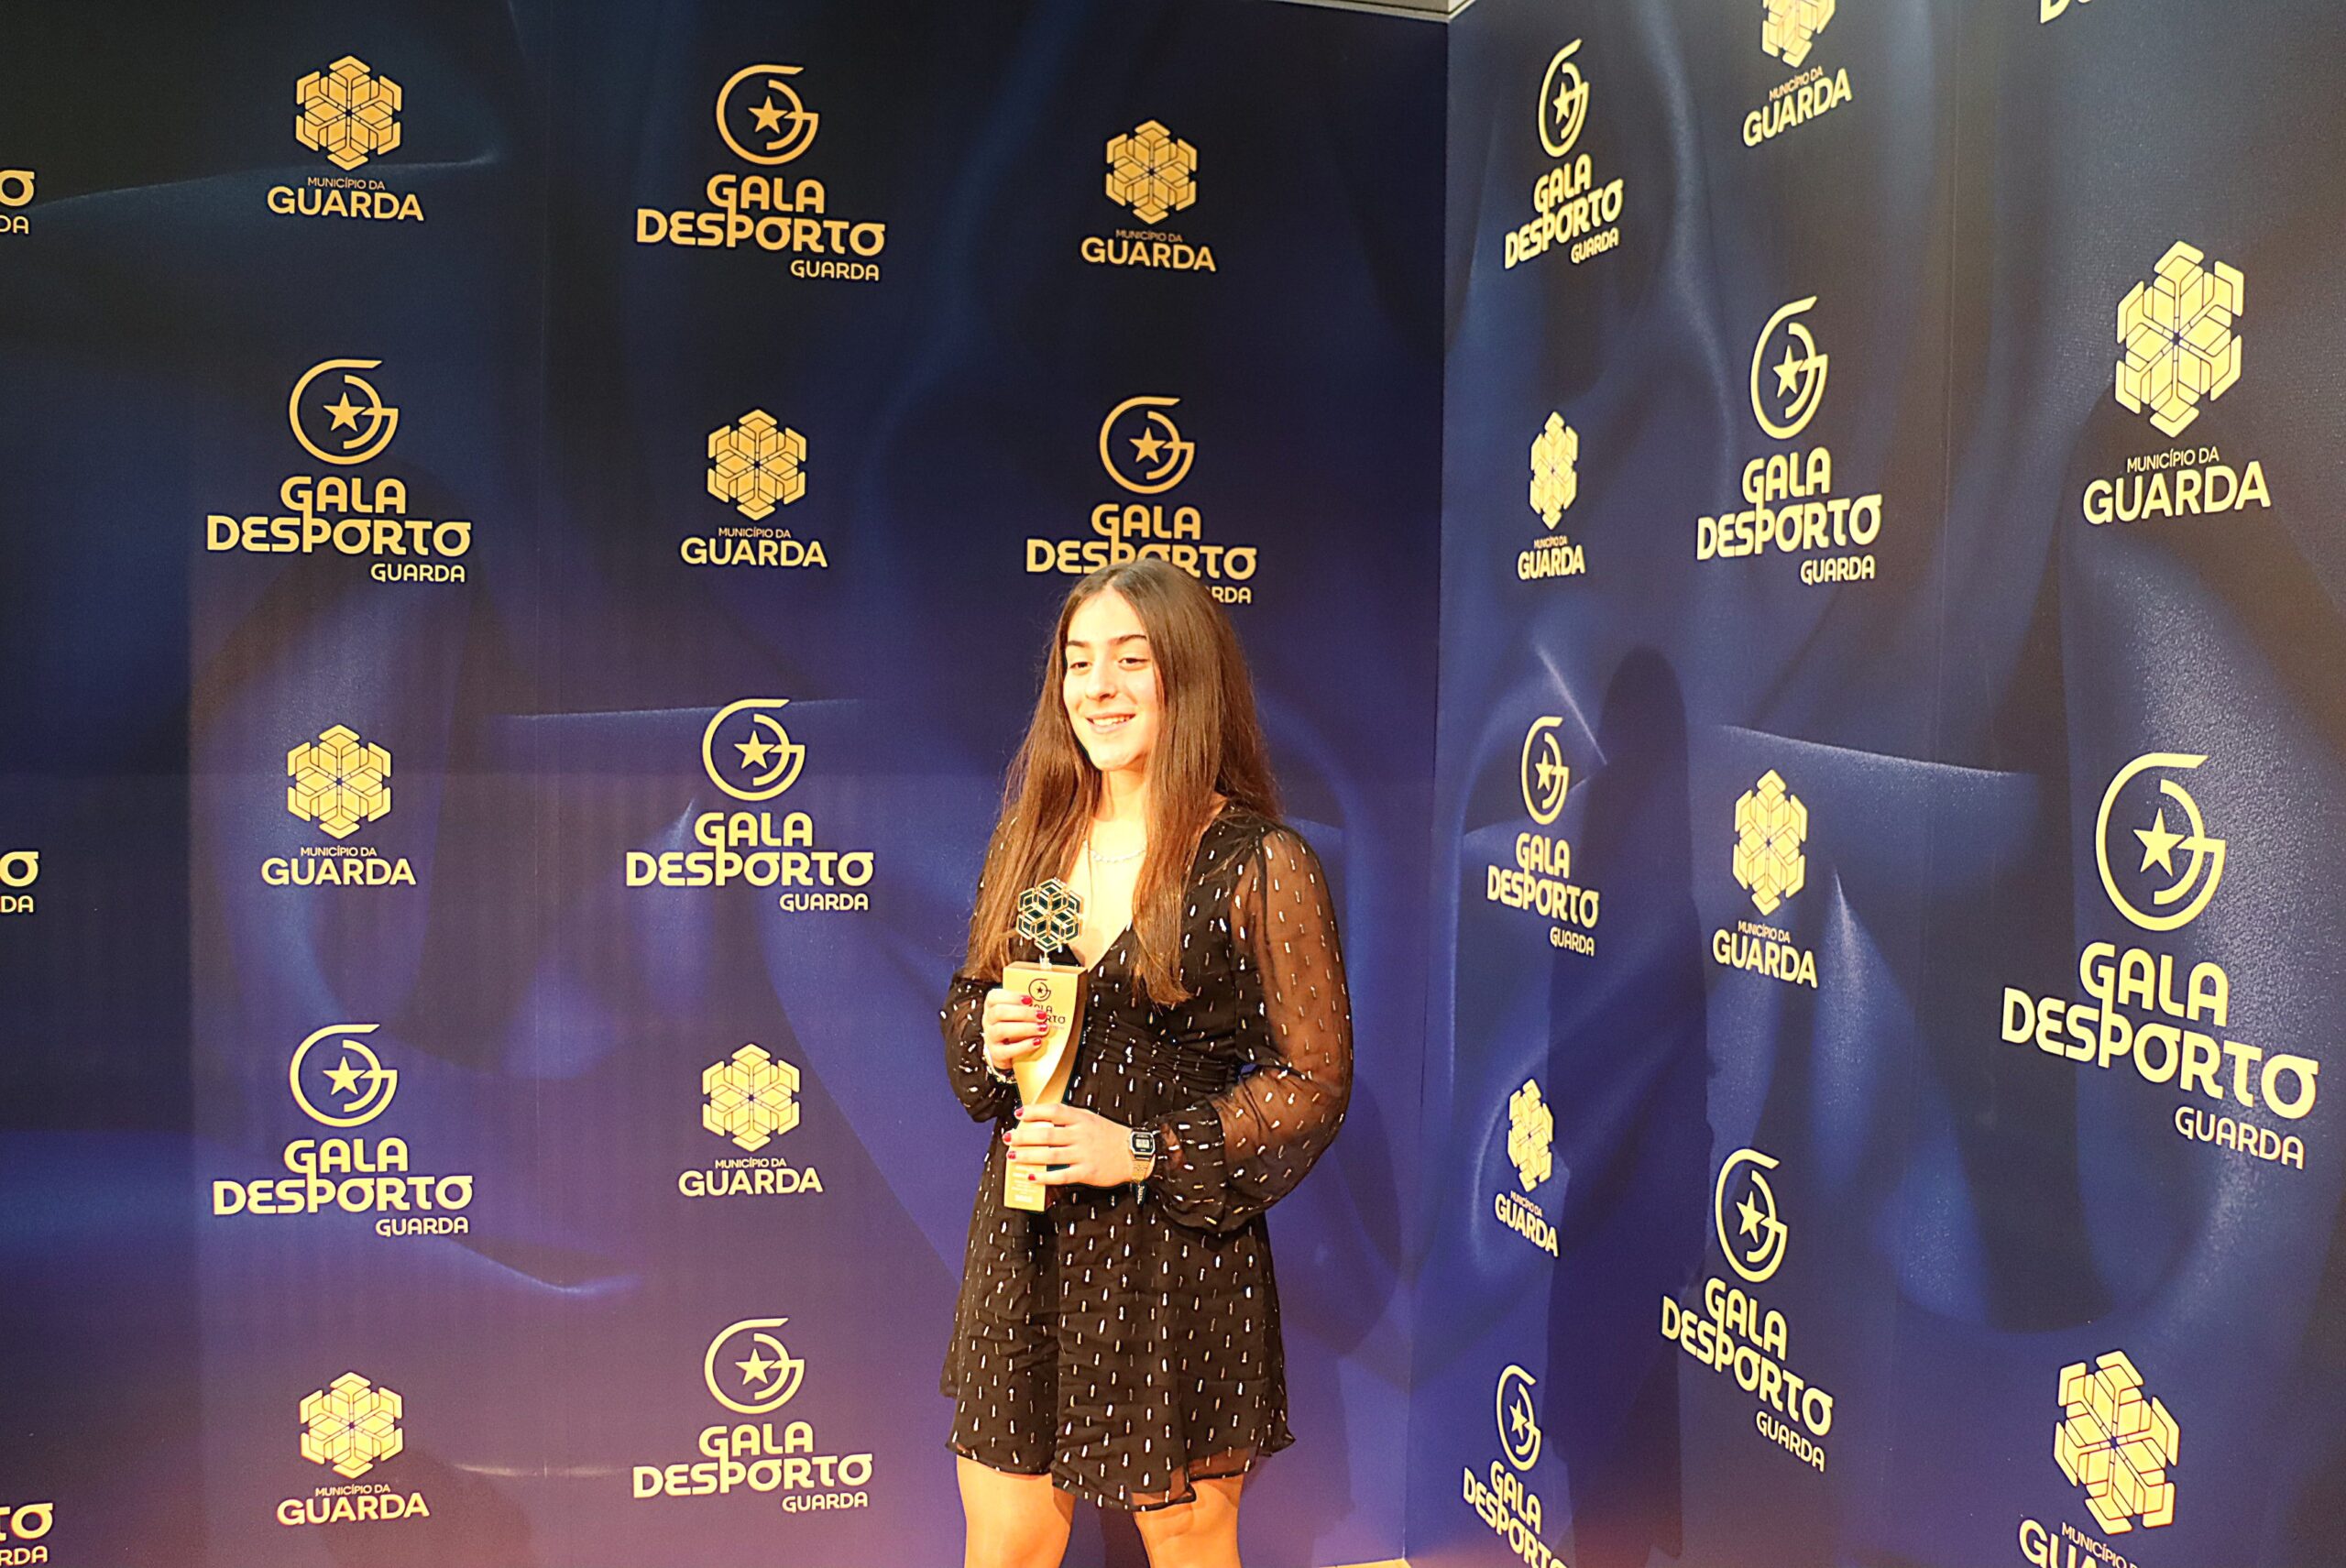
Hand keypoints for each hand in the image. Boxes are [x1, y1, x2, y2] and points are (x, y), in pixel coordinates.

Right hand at [981, 987, 1051, 1074]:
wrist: (1009, 1050)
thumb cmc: (1017, 1025)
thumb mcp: (1019, 1013)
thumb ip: (1028, 1006)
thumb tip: (1049, 1000)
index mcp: (992, 1006)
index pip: (994, 997)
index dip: (1012, 997)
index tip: (1030, 999)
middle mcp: (988, 1020)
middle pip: (999, 1012)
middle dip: (1023, 1013)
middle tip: (1042, 1015)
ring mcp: (990, 1037)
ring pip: (1001, 1030)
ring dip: (1025, 1028)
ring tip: (1043, 1029)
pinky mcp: (996, 1054)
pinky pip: (1006, 1050)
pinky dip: (1024, 1046)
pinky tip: (1037, 1042)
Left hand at [1006, 1103, 1134, 1187]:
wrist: (1134, 1153)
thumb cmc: (1110, 1136)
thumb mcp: (1091, 1119)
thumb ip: (1070, 1120)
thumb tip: (1042, 1122)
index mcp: (1081, 1119)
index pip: (1054, 1111)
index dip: (1035, 1111)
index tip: (1019, 1113)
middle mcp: (1081, 1135)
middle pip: (1047, 1135)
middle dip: (1024, 1136)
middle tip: (1008, 1138)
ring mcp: (1084, 1154)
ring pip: (1050, 1155)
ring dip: (1028, 1156)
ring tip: (1013, 1156)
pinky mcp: (1087, 1172)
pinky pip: (1062, 1175)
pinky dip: (1045, 1177)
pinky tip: (1032, 1177)